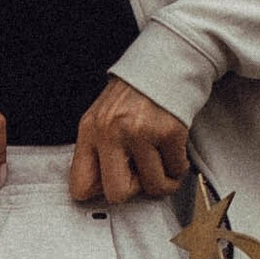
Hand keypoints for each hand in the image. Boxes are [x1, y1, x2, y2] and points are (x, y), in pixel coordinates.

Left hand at [70, 78, 191, 209]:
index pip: (80, 186)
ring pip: (154, 186)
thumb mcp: (103, 118)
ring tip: (162, 159)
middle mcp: (111, 131)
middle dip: (135, 190)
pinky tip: (174, 149)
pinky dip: (179, 165)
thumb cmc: (135, 96)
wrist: (166, 64)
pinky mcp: (170, 131)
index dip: (101, 191)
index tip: (116, 180)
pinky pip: (177, 170)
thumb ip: (98, 151)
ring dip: (163, 178)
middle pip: (117, 194)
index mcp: (89, 130)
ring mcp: (140, 131)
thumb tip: (101, 191)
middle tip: (142, 173)